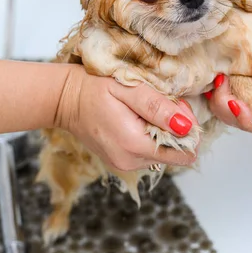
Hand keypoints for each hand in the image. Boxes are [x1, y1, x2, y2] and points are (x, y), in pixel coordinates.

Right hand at [56, 65, 198, 170]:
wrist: (64, 99)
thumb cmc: (93, 87)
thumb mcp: (128, 88)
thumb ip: (158, 107)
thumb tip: (186, 126)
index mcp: (134, 144)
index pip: (183, 152)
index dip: (187, 129)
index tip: (176, 106)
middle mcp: (130, 161)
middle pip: (175, 154)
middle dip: (177, 130)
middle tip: (162, 104)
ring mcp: (124, 165)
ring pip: (163, 154)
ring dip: (163, 133)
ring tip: (146, 110)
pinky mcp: (120, 162)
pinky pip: (148, 154)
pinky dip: (150, 137)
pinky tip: (138, 119)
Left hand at [207, 0, 251, 137]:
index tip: (242, 108)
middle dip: (239, 114)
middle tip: (222, 92)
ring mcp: (245, 85)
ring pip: (237, 115)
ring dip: (223, 104)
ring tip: (217, 80)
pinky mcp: (225, 81)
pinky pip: (219, 101)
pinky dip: (212, 95)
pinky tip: (210, 79)